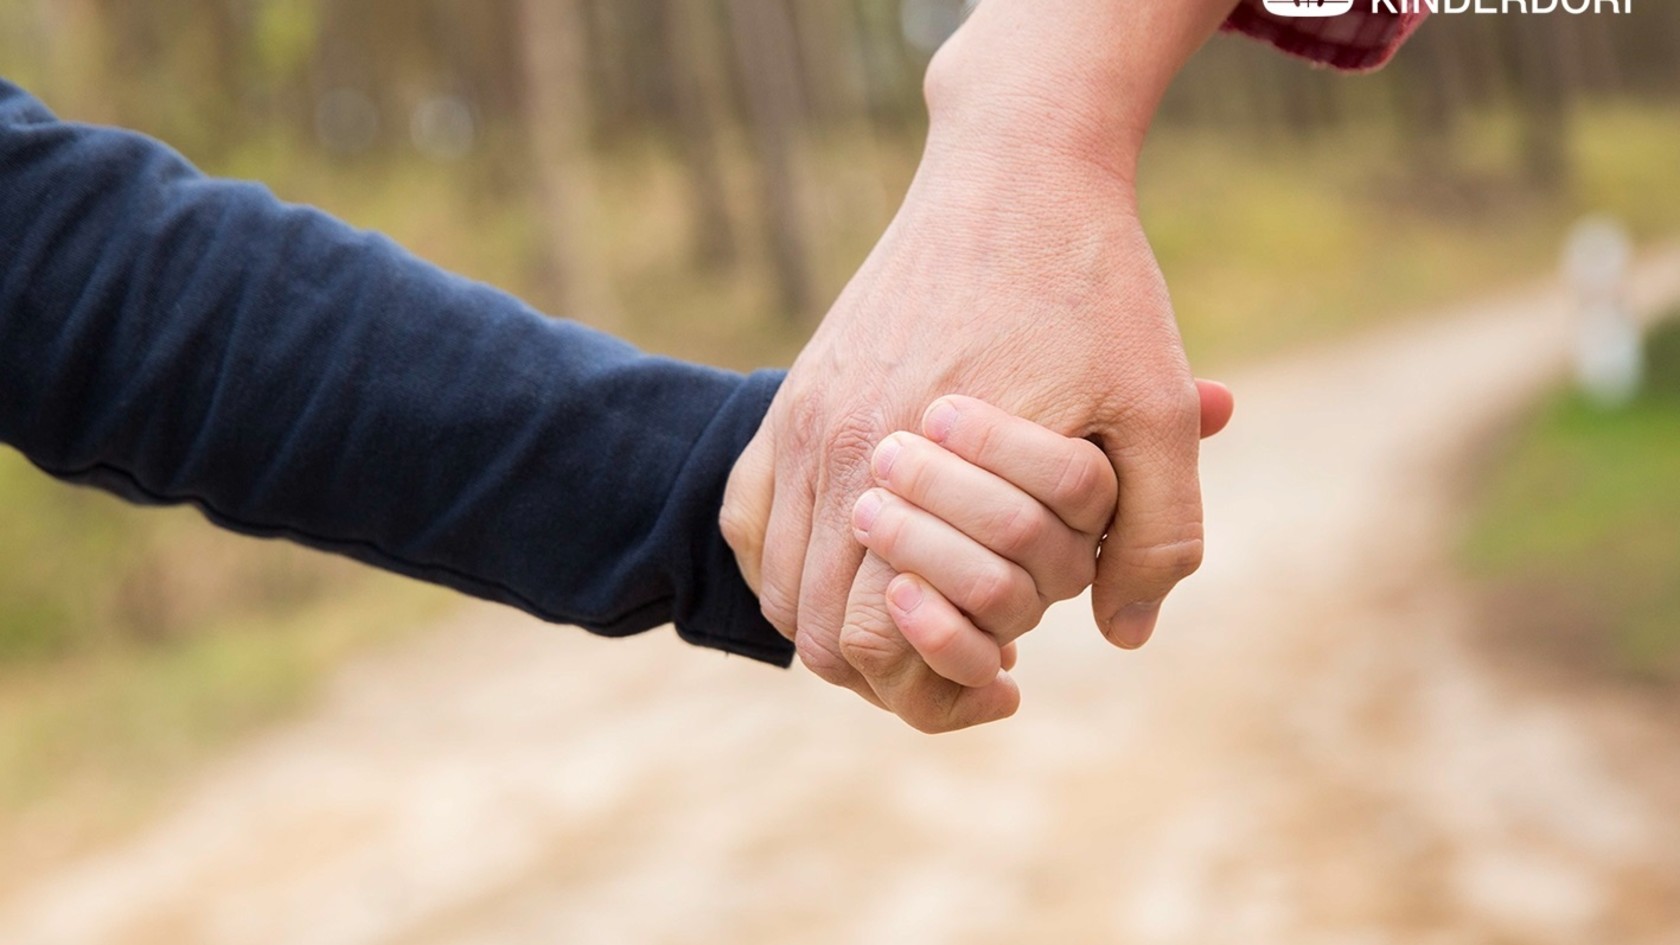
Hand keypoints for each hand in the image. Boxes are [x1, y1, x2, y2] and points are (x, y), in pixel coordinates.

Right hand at [720, 0, 1240, 730]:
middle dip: (890, 671)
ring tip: (922, 615)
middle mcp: (832, 449)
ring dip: (841, 623)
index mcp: (910, 468)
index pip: (872, 640)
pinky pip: (750, 518)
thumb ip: (1156, 535)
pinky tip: (858, 561)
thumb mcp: (1156, 411)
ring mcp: (802, 418)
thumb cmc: (1093, 287)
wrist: (1017, 168)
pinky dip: (789, 565)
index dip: (933, 689)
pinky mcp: (797, 392)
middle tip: (968, 659)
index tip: (1005, 682)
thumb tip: (1123, 638)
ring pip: (779, 584)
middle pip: (816, 630)